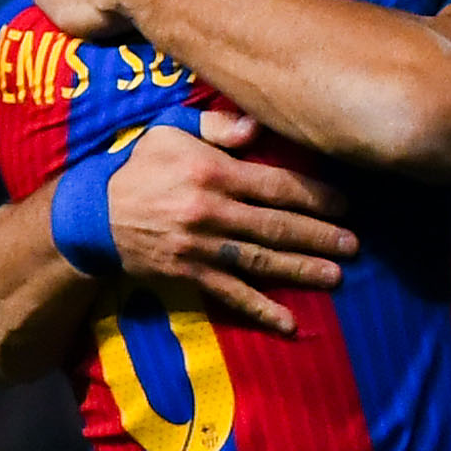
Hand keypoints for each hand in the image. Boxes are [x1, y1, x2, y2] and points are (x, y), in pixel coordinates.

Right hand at [103, 123, 352, 336]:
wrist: (94, 215)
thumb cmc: (139, 166)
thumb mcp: (170, 131)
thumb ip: (216, 127)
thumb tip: (256, 127)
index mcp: (213, 173)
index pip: (277, 185)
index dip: (315, 195)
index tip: (347, 203)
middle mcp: (213, 212)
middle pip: (277, 226)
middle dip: (320, 236)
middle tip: (355, 246)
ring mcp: (202, 248)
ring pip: (262, 261)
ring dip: (301, 271)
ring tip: (336, 277)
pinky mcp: (191, 275)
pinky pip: (232, 295)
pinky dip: (261, 310)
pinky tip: (289, 323)